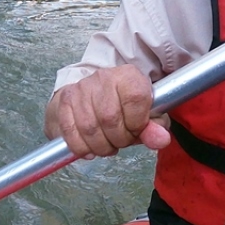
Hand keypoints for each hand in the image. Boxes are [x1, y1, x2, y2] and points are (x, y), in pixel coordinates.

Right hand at [45, 65, 170, 157]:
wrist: (94, 94)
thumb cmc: (124, 107)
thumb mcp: (147, 115)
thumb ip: (155, 128)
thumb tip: (160, 140)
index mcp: (128, 76)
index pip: (136, 99)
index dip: (137, 123)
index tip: (136, 129)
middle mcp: (103, 78)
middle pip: (110, 118)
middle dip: (118, 140)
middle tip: (121, 141)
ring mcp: (81, 88)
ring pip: (89, 129)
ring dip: (100, 146)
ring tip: (107, 145)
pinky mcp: (64, 101)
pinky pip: (70, 132)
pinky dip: (81, 148)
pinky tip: (89, 148)